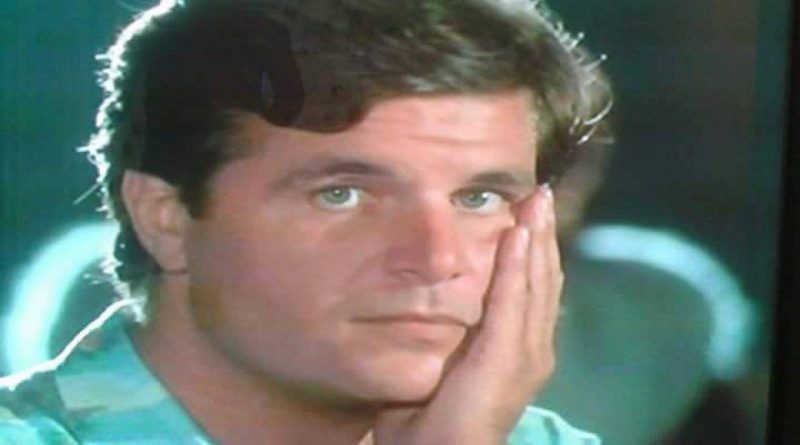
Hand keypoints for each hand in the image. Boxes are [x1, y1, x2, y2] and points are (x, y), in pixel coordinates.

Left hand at [370, 185, 563, 444]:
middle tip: (539, 192)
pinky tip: (518, 234)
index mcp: (519, 352)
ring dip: (535, 239)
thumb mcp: (447, 367)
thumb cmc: (431, 422)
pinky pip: (512, 303)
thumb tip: (437, 300)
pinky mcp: (506, 361)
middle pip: (542, 281)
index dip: (534, 251)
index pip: (532, 292)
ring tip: (534, 201)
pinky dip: (517, 265)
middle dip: (541, 234)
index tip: (529, 211)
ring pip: (535, 285)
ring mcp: (524, 357)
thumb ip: (454, 334)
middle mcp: (532, 351)